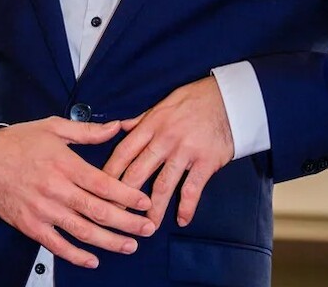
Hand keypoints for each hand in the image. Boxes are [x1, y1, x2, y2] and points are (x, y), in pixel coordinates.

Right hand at [0, 117, 154, 268]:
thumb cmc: (20, 141)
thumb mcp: (55, 127)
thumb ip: (88, 131)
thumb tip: (117, 126)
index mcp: (65, 164)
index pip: (103, 184)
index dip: (127, 195)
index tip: (145, 202)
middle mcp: (56, 189)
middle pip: (98, 211)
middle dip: (127, 222)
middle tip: (147, 228)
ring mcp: (43, 210)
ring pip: (82, 231)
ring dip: (109, 241)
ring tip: (130, 245)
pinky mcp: (30, 225)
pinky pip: (57, 245)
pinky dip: (76, 255)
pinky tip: (94, 260)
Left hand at [103, 77, 233, 230]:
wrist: (228, 99)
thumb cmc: (194, 100)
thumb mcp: (164, 103)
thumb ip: (142, 119)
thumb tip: (119, 126)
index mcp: (152, 124)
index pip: (124, 151)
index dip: (110, 172)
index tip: (99, 189)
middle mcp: (165, 139)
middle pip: (138, 172)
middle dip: (124, 196)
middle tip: (115, 216)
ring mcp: (185, 151)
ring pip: (163, 185)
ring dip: (153, 210)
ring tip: (146, 227)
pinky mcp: (206, 161)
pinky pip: (192, 189)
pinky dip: (187, 207)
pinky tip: (182, 220)